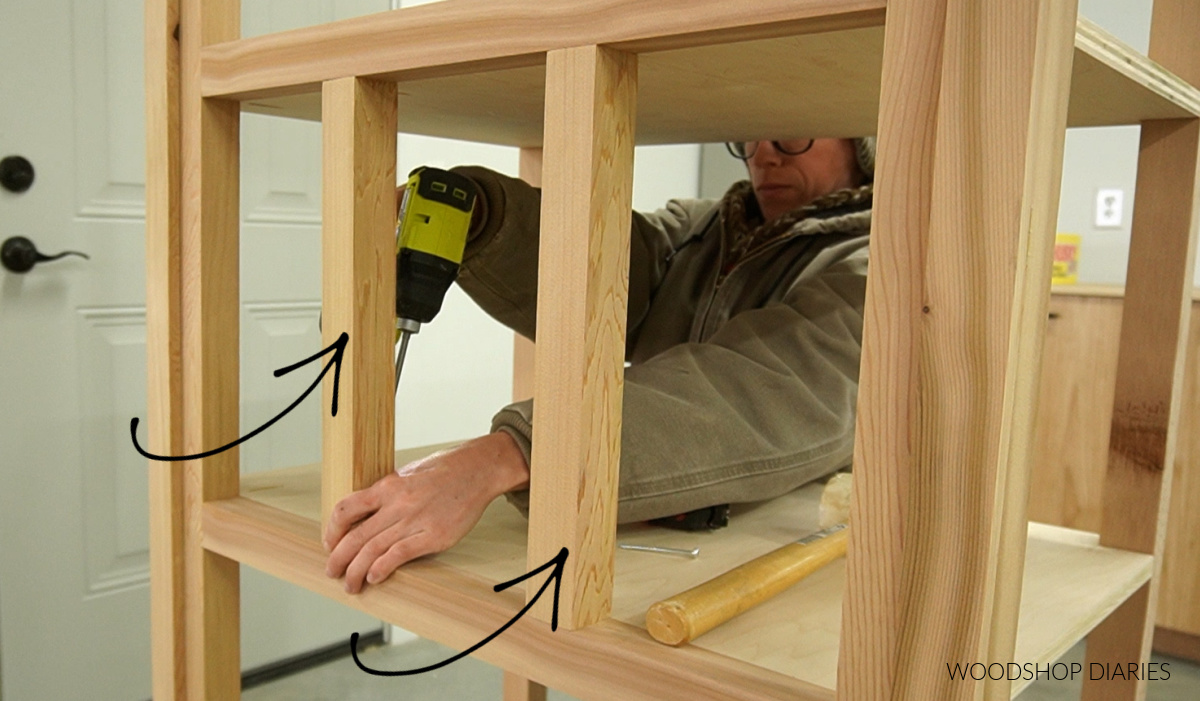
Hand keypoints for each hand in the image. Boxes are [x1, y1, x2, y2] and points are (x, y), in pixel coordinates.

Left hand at [323, 432, 528, 592]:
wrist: (478, 470)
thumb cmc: (445, 470)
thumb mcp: (408, 474)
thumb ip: (387, 494)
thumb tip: (367, 515)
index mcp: (387, 486)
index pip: (346, 510)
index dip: (332, 531)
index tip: (329, 544)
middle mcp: (397, 504)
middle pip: (355, 536)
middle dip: (338, 559)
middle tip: (332, 572)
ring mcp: (415, 521)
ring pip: (373, 550)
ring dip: (356, 571)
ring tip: (351, 584)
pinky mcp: (433, 536)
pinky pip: (399, 555)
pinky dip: (382, 569)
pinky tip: (375, 577)